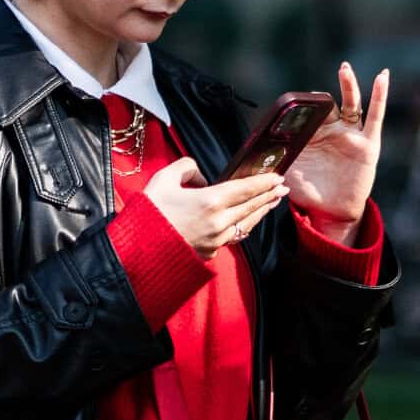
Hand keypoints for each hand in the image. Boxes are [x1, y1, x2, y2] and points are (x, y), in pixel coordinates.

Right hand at [144, 158, 287, 256]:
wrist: (137, 249)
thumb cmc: (150, 212)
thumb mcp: (165, 178)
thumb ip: (187, 168)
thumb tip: (201, 177)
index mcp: (210, 201)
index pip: (245, 189)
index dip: (263, 183)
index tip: (277, 177)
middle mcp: (219, 222)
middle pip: (251, 207)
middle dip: (268, 196)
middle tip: (281, 189)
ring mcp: (216, 240)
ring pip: (246, 224)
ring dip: (260, 212)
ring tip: (271, 204)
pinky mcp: (210, 252)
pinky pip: (233, 237)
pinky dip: (244, 227)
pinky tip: (248, 222)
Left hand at [284, 63, 388, 242]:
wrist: (331, 211)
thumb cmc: (308, 193)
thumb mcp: (288, 176)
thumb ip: (274, 162)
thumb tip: (255, 155)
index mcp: (312, 135)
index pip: (307, 113)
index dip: (301, 107)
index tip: (292, 102)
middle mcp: (332, 131)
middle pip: (328, 106)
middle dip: (321, 97)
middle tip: (313, 91)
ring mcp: (351, 134)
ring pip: (352, 104)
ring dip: (348, 85)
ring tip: (344, 68)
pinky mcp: (368, 143)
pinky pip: (375, 116)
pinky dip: (380, 95)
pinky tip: (382, 77)